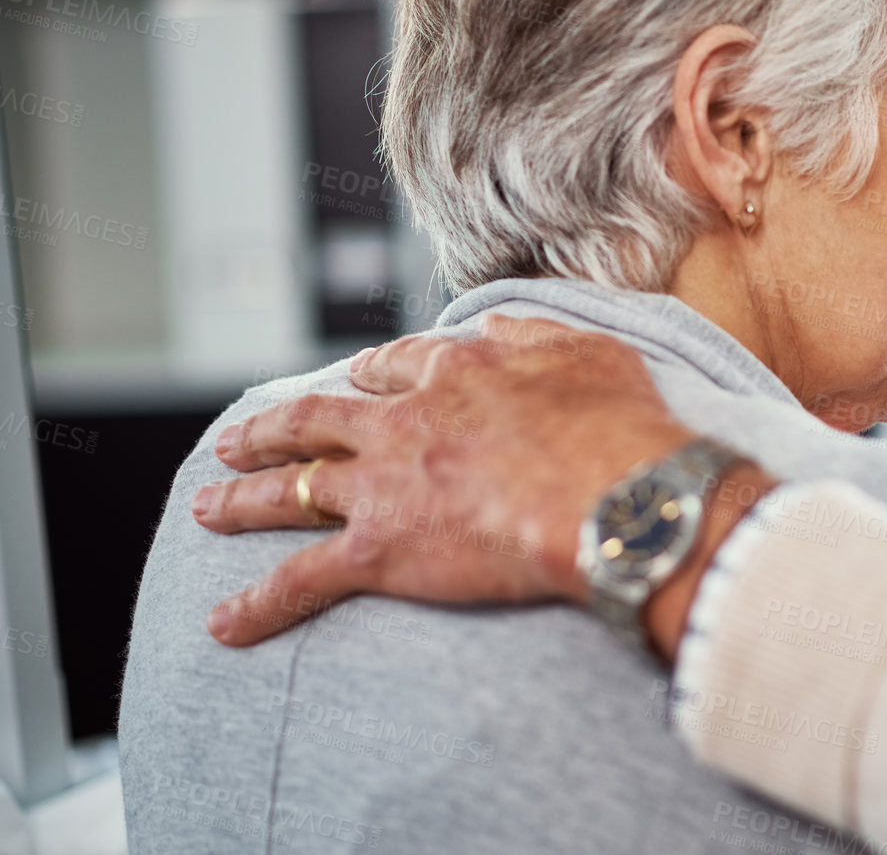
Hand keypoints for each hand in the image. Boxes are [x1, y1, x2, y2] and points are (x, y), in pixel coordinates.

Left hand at [194, 314, 773, 661]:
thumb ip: (536, 333)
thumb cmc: (619, 427)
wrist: (615, 498)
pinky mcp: (379, 550)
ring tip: (207, 506)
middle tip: (237, 438)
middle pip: (319, 419)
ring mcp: (384, 484)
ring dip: (242, 498)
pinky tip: (222, 623)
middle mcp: (405, 421)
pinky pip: (303, 579)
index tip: (356, 380)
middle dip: (273, 428)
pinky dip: (259, 604)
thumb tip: (498, 323)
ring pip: (292, 488)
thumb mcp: (590, 351)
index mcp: (456, 371)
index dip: (369, 375)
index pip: (395, 367)